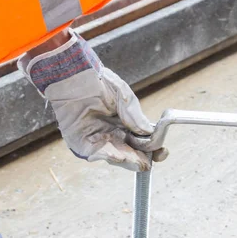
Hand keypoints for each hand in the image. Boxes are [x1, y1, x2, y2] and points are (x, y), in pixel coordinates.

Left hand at [19, 31, 167, 171]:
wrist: (74, 75)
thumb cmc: (98, 82)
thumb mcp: (124, 97)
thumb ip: (134, 115)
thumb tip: (149, 132)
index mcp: (125, 126)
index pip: (141, 144)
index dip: (152, 150)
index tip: (162, 152)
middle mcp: (112, 136)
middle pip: (129, 155)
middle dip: (139, 160)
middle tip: (148, 162)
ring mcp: (97, 141)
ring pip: (114, 156)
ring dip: (125, 160)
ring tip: (136, 161)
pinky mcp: (81, 144)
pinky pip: (95, 153)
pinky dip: (106, 156)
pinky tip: (117, 156)